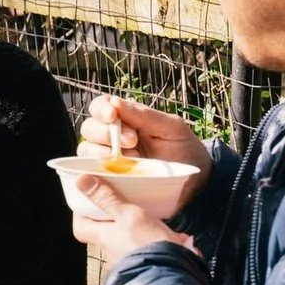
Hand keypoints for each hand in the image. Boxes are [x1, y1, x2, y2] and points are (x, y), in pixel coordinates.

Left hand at [71, 178, 196, 265]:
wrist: (173, 278)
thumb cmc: (148, 246)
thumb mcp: (128, 216)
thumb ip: (107, 199)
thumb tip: (81, 181)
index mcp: (103, 238)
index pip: (81, 228)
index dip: (81, 213)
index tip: (88, 199)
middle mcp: (114, 250)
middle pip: (106, 231)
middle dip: (114, 216)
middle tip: (123, 202)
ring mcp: (132, 258)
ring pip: (130, 238)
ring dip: (140, 226)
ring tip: (153, 215)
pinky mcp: (152, 262)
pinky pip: (152, 247)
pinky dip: (160, 239)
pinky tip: (176, 235)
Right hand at [79, 96, 211, 210]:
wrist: (198, 183)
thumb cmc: (185, 151)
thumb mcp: (172, 128)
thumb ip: (145, 115)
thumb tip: (115, 102)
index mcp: (127, 119)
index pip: (100, 107)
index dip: (101, 109)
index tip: (112, 116)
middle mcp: (113, 138)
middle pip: (89, 128)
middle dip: (105, 132)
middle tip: (133, 141)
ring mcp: (110, 159)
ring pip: (86, 149)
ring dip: (102, 152)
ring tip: (132, 159)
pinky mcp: (110, 179)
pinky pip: (91, 172)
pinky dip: (100, 170)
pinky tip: (120, 172)